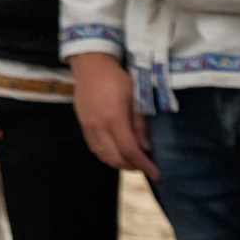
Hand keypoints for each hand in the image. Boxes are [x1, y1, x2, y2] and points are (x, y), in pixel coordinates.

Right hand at [71, 52, 158, 178]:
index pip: (130, 150)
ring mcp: (88, 127)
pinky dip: (107, 156)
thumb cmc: (117, 78)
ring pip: (103, 157)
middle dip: (133, 167)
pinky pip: (95, 149)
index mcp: (114, 118)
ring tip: (133, 160)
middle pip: (115, 159)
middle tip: (146, 165)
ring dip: (119, 163)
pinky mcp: (83, 125)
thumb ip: (140, 123)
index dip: (144, 165)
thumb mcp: (136, 96)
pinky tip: (117, 152)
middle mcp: (99, 126)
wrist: (90, 65)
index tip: (156, 173)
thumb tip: (147, 147)